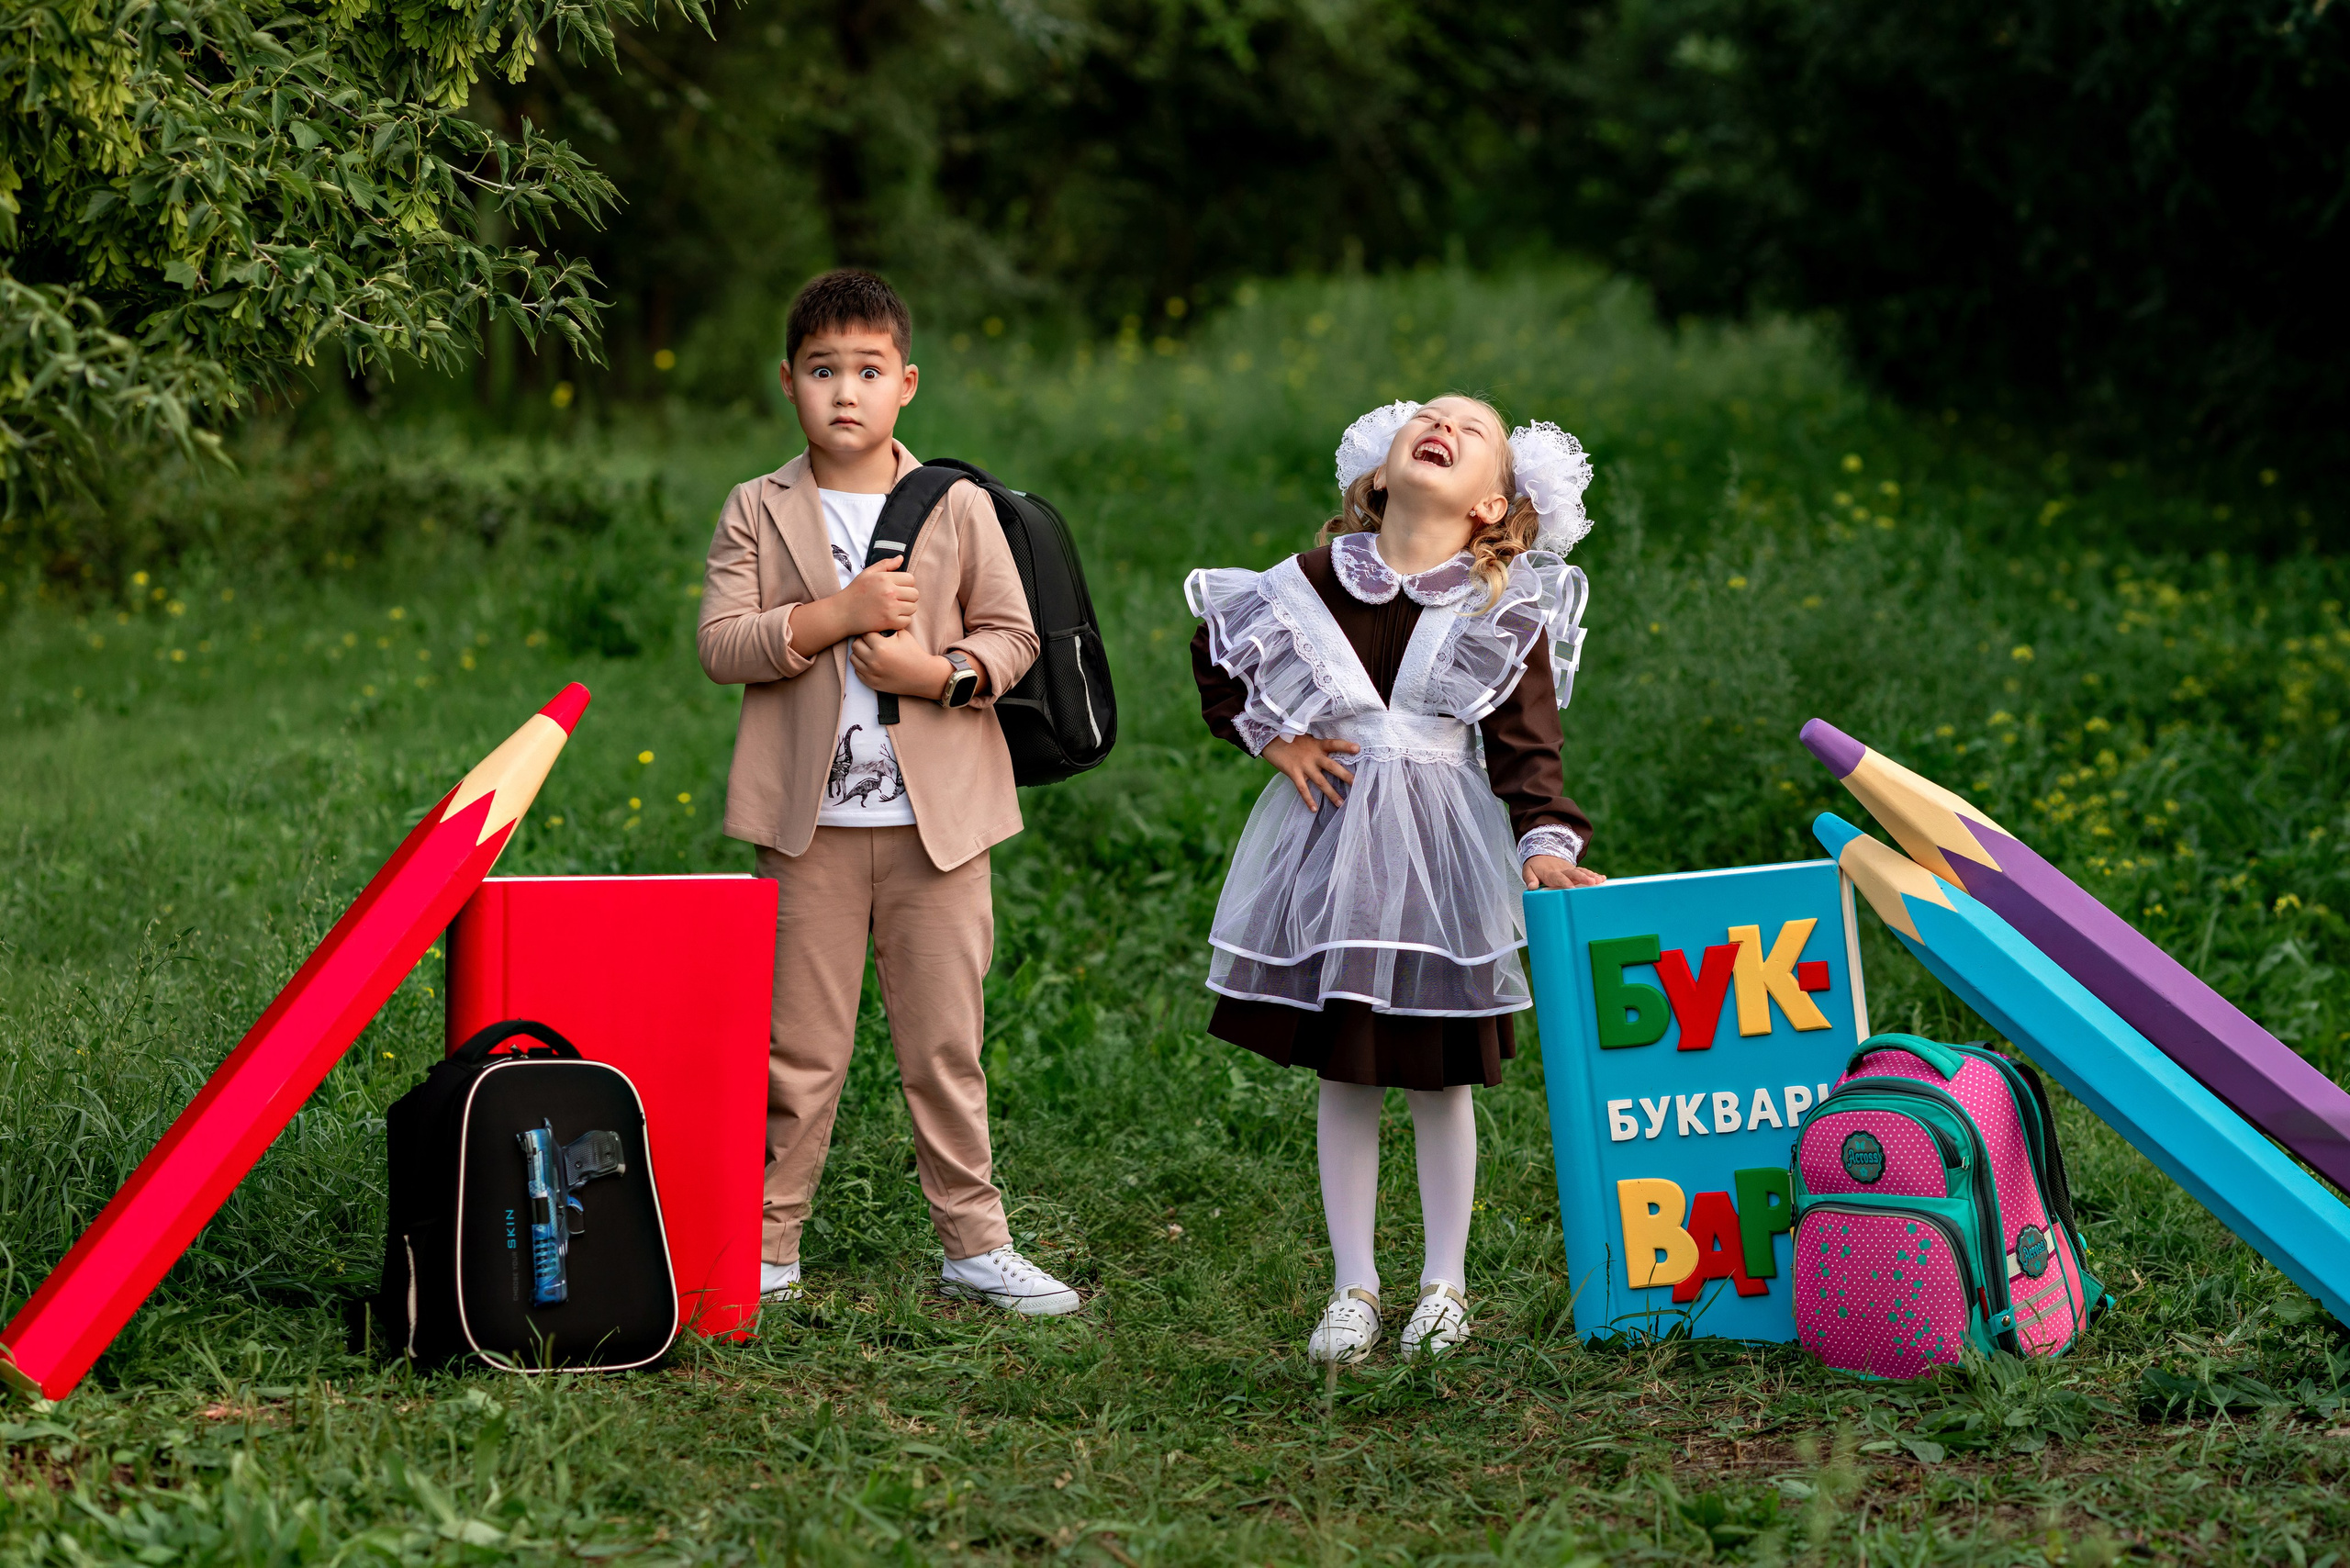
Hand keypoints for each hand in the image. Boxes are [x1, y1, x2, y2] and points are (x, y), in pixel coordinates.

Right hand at [788, 556, 917, 658]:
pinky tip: (892, 618)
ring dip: (906, 609)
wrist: (842, 613)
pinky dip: (902, 621)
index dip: (906, 584)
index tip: (898, 589)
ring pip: (913, 608)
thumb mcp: (867, 573)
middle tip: (898, 600)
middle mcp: (890, 592)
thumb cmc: (854, 592)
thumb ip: (885, 565)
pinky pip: (907, 621)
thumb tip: (901, 558)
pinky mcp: (889, 622)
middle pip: (915, 594)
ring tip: (895, 608)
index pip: (911, 579)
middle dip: (908, 597)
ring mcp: (890, 608)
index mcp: (885, 579)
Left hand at [852, 632, 951, 697]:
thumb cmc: (913, 653)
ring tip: (870, 652)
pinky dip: (862, 666)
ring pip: (853, 658)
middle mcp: (874, 660)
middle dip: (863, 641)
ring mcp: (871, 673)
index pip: (865, 633)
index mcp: (882, 646)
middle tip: (871, 642)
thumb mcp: (903, 635)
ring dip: (860, 654)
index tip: (875, 634)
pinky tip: (872, 663)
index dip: (870, 632)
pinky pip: (857, 671)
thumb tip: (874, 621)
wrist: (922, 675)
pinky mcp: (871, 683)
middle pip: (856, 645)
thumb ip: (887, 627)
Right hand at [1262, 734, 1360, 811]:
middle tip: (1357, 784)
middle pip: (1332, 766)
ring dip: (1331, 793)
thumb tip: (1331, 752)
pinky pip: (1303, 789)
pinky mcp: (1293, 773)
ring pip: (1320, 781)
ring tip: (1341, 804)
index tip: (1358, 748)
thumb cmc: (1290, 739)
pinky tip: (1314, 809)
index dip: (1345, 746)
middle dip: (1345, 775)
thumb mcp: (1307, 739)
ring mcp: (1303, 765)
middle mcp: (1313, 756)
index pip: (1334, 744)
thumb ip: (1318, 747)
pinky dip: (1308, 799)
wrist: (1270, 739)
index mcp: (1317, 745)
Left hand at [1524, 855, 1606, 890]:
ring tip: (1600, 880)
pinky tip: (1602, 878)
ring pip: (1581, 871)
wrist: (1542, 853)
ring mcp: (1569, 869)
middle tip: (1592, 882)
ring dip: (1591, 876)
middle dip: (1583, 878)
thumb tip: (1531, 887)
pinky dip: (1594, 874)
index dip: (1564, 882)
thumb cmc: (1535, 866)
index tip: (1571, 887)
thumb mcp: (1528, 871)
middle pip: (1573, 873)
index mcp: (1550, 872)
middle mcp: (1562, 870)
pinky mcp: (1575, 870)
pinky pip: (1585, 871)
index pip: (1558, 877)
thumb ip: (1529, 879)